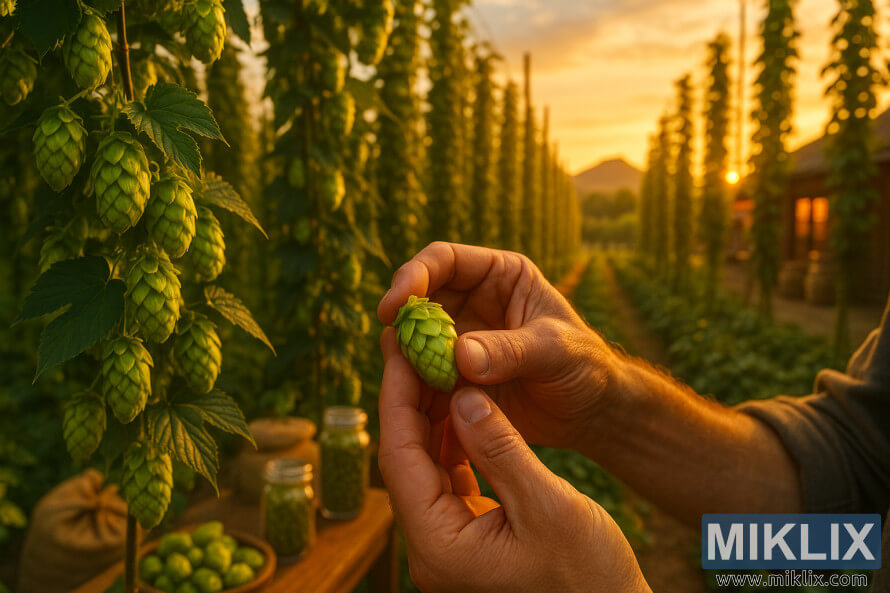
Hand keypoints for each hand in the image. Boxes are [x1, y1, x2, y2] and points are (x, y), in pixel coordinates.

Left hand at [377, 333, 649, 592]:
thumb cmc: (590, 577)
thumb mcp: (548, 506)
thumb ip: (501, 449)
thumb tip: (461, 395)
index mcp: (440, 546)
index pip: (399, 458)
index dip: (397, 396)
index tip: (401, 347)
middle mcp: (432, 547)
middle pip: (406, 459)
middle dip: (409, 399)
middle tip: (414, 344)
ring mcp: (448, 544)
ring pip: (425, 466)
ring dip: (432, 416)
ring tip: (437, 365)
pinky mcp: (467, 537)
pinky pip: (448, 478)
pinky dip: (455, 441)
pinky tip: (464, 408)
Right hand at [378, 242, 617, 450]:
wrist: (591, 413)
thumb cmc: (585, 367)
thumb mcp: (556, 351)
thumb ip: (511, 349)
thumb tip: (460, 354)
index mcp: (500, 276)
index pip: (445, 260)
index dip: (414, 275)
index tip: (396, 303)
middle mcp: (472, 303)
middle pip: (420, 301)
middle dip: (403, 322)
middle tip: (393, 347)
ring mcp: (460, 341)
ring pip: (415, 342)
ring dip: (405, 359)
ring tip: (405, 381)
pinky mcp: (454, 378)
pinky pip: (421, 378)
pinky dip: (414, 390)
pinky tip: (415, 406)